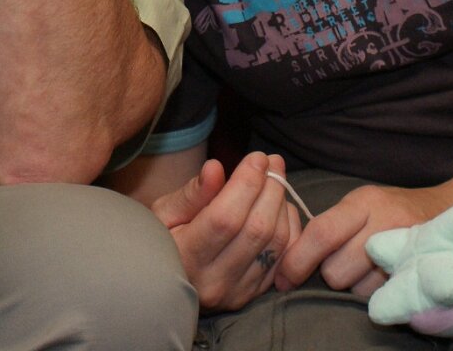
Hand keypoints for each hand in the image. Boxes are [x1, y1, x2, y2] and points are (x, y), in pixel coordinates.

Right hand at [149, 152, 302, 311]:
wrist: (165, 283)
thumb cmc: (162, 240)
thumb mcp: (164, 213)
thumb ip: (192, 193)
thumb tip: (215, 168)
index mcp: (186, 259)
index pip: (225, 217)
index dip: (246, 183)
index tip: (256, 157)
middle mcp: (214, 281)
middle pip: (256, 228)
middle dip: (270, 188)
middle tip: (271, 162)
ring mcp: (238, 292)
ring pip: (276, 242)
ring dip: (282, 204)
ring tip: (275, 178)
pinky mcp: (255, 294)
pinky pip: (286, 257)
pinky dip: (289, 226)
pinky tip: (280, 206)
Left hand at [275, 183, 452, 297]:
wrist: (450, 210)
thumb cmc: (391, 211)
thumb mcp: (360, 205)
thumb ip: (330, 225)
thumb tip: (289, 255)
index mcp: (363, 202)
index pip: (321, 232)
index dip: (297, 261)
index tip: (283, 279)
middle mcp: (385, 221)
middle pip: (337, 270)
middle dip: (332, 275)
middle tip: (345, 263)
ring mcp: (407, 247)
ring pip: (358, 289)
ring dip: (356, 286)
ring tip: (370, 267)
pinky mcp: (422, 271)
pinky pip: (383, 297)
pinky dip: (377, 293)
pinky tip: (385, 276)